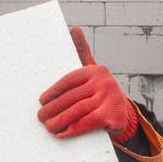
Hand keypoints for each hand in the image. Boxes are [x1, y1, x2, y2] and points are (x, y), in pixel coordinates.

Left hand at [37, 26, 137, 141]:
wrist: (122, 115)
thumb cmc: (99, 93)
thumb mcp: (92, 73)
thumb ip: (81, 53)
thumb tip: (72, 28)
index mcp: (96, 71)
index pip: (69, 80)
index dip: (53, 91)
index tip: (41, 100)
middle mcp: (105, 82)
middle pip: (72, 97)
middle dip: (53, 108)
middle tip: (40, 117)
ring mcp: (110, 99)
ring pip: (78, 110)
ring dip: (60, 120)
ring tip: (48, 126)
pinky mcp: (113, 116)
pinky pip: (87, 123)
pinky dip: (72, 129)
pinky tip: (62, 133)